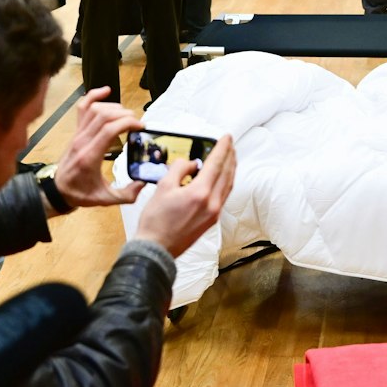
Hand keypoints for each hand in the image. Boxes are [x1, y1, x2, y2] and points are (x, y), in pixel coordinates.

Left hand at [52, 87, 141, 208]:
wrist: (58, 190)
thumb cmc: (81, 193)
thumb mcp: (105, 199)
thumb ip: (127, 194)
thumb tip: (144, 183)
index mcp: (90, 156)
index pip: (109, 130)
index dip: (127, 123)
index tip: (141, 128)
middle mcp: (82, 141)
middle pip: (104, 116)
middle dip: (125, 115)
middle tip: (137, 123)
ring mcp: (78, 134)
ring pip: (95, 109)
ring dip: (113, 107)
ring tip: (126, 116)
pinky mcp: (76, 131)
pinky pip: (82, 107)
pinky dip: (93, 95)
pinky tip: (106, 90)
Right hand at [132, 135, 236, 256]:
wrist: (157, 249)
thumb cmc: (156, 221)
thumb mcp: (163, 187)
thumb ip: (179, 170)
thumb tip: (191, 164)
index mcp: (200, 193)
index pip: (216, 164)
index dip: (222, 148)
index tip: (226, 137)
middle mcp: (212, 203)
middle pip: (227, 174)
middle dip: (230, 156)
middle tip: (229, 144)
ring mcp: (214, 213)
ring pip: (228, 185)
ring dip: (230, 169)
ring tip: (229, 157)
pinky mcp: (212, 220)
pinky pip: (224, 196)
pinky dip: (225, 182)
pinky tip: (221, 178)